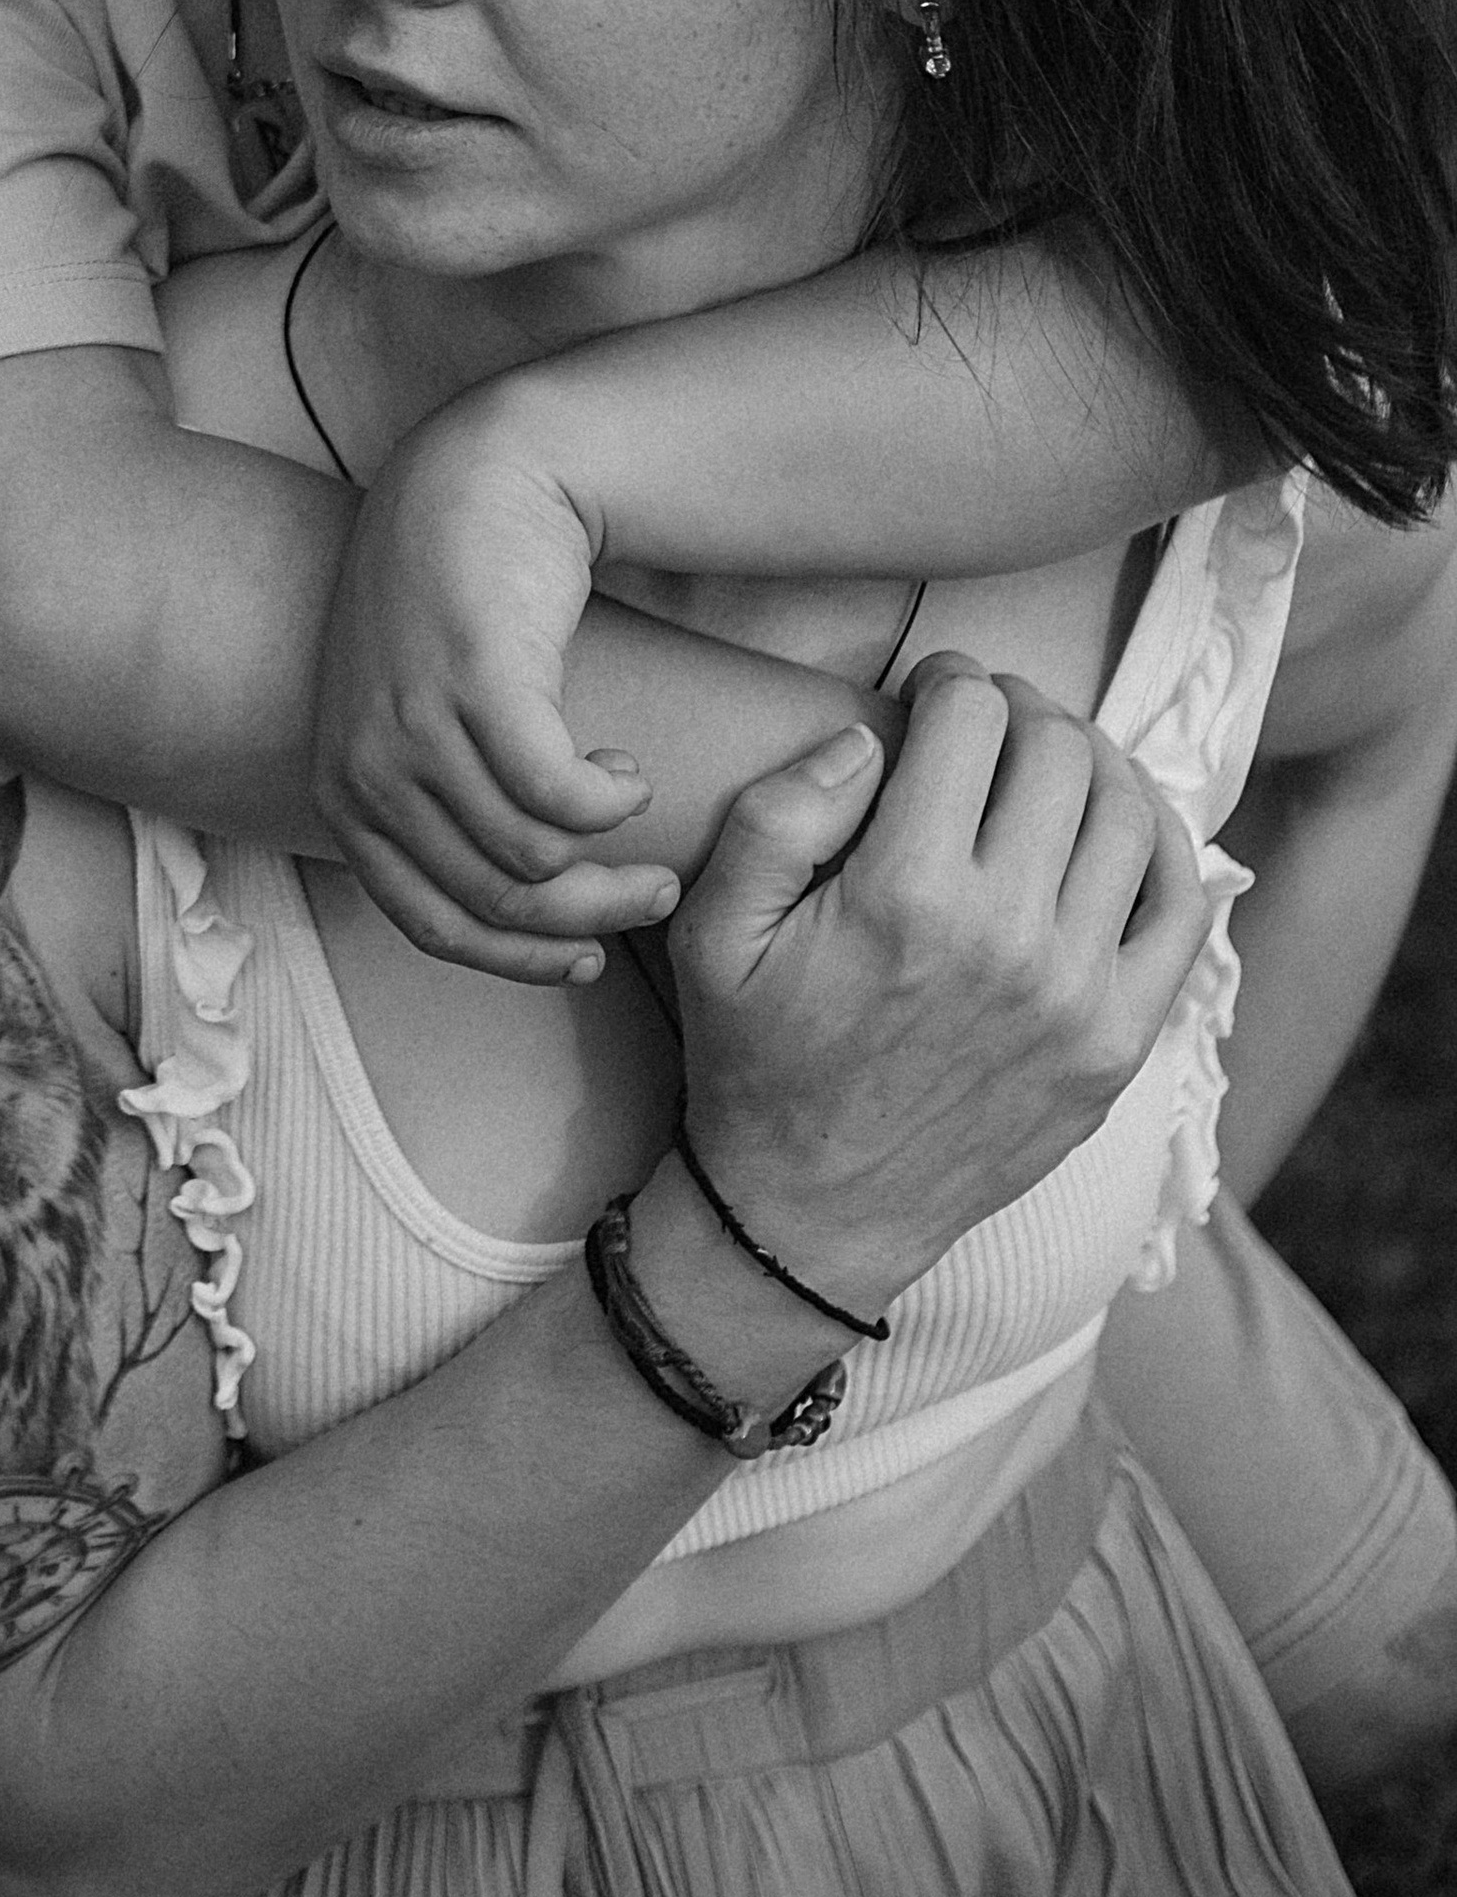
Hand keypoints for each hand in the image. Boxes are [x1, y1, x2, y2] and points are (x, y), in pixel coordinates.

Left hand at [315, 403, 671, 981]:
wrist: (478, 474)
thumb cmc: (454, 595)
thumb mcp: (409, 708)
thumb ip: (431, 797)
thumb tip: (507, 900)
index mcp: (345, 788)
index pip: (428, 921)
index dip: (516, 959)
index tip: (585, 957)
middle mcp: (368, 766)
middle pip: (492, 899)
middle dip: (587, 917)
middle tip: (652, 897)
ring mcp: (417, 724)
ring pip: (534, 858)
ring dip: (613, 861)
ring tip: (647, 826)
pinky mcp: (478, 683)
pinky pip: (561, 795)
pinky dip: (610, 799)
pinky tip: (628, 769)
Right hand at [669, 654, 1211, 1317]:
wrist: (814, 1214)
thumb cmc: (757, 1062)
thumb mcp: (714, 931)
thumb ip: (776, 815)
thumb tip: (864, 739)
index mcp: (906, 895)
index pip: (971, 719)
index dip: (948, 681)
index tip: (929, 694)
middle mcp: (1009, 938)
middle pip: (1058, 750)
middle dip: (1019, 709)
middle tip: (983, 724)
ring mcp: (1079, 995)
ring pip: (1127, 812)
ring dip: (1090, 762)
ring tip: (1045, 765)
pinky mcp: (1118, 1043)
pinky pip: (1181, 908)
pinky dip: (1163, 843)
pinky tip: (1118, 824)